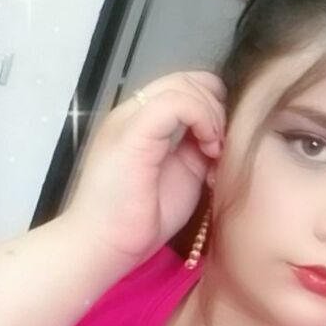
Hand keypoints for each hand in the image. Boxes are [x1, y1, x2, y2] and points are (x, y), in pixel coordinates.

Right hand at [62, 70, 227, 266]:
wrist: (102, 246)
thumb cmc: (139, 220)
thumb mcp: (182, 175)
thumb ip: (197, 149)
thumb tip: (223, 136)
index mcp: (141, 121)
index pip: (184, 86)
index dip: (213, 105)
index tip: (223, 143)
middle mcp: (132, 112)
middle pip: (187, 79)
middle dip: (217, 106)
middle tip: (223, 146)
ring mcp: (129, 119)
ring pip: (184, 84)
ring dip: (213, 115)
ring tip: (216, 151)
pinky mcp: (133, 133)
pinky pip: (176, 103)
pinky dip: (203, 119)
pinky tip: (210, 150)